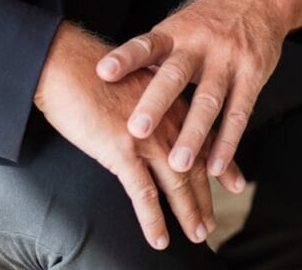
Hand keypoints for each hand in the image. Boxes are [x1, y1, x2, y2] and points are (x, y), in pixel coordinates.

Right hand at [34, 21, 216, 250]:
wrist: (65, 63)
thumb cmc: (91, 70)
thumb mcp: (134, 81)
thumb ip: (151, 103)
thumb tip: (153, 121)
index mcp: (170, 101)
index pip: (205, 137)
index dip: (222, 163)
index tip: (236, 183)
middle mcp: (166, 119)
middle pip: (195, 164)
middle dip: (205, 197)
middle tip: (211, 222)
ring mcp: (147, 136)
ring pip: (177, 183)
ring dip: (188, 212)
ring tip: (196, 234)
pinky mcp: (123, 149)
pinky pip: (143, 194)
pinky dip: (153, 220)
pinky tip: (159, 238)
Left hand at [97, 0, 301, 182]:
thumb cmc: (208, 19)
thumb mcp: (179, 26)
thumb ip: (155, 55)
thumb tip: (115, 83)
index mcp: (174, 33)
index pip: (146, 45)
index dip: (125, 58)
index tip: (103, 72)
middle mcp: (198, 44)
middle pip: (175, 75)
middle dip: (155, 103)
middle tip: (137, 130)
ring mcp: (227, 59)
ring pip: (209, 100)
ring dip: (193, 134)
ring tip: (177, 164)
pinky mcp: (253, 73)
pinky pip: (239, 112)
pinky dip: (227, 142)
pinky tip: (215, 165)